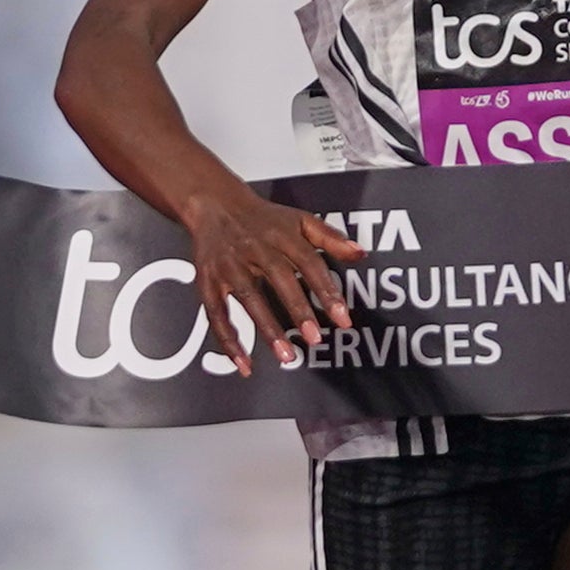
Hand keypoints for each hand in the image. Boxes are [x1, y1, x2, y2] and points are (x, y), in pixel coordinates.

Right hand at [178, 182, 365, 368]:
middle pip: (279, 280)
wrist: (215, 205)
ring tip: (286, 355)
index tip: (342, 318)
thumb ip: (331, 238)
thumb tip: (360, 253)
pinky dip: (228, 341)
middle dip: (298, 310)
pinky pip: (216, 314)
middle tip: (315, 339)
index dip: (326, 291)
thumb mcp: (300, 220)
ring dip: (267, 329)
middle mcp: (255, 249)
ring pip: (248, 298)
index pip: (309, 263)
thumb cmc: (265, 219)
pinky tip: (245, 364)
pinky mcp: (208, 281)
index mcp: (282, 235)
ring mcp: (229, 266)